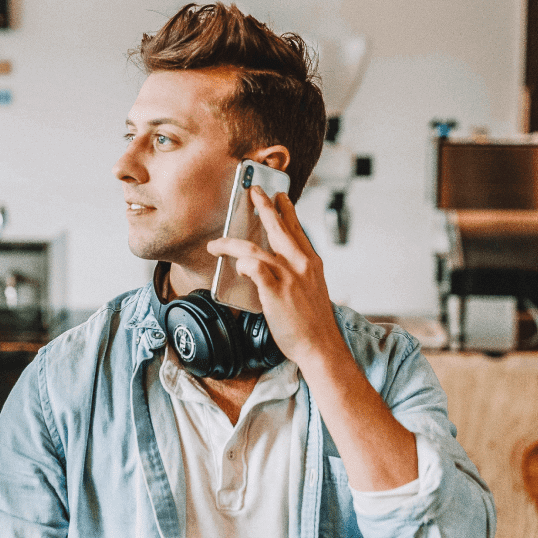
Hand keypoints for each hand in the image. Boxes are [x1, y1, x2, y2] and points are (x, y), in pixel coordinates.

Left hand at [206, 186, 348, 367]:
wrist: (320, 345)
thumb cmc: (313, 322)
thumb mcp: (312, 288)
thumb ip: (297, 273)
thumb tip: (274, 266)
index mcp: (311, 263)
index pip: (296, 229)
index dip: (286, 211)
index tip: (279, 196)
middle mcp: (300, 264)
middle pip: (277, 228)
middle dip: (263, 207)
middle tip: (253, 192)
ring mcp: (287, 277)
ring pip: (254, 248)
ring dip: (231, 243)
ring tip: (216, 243)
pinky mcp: (275, 292)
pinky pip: (254, 269)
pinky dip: (243, 264)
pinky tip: (235, 264)